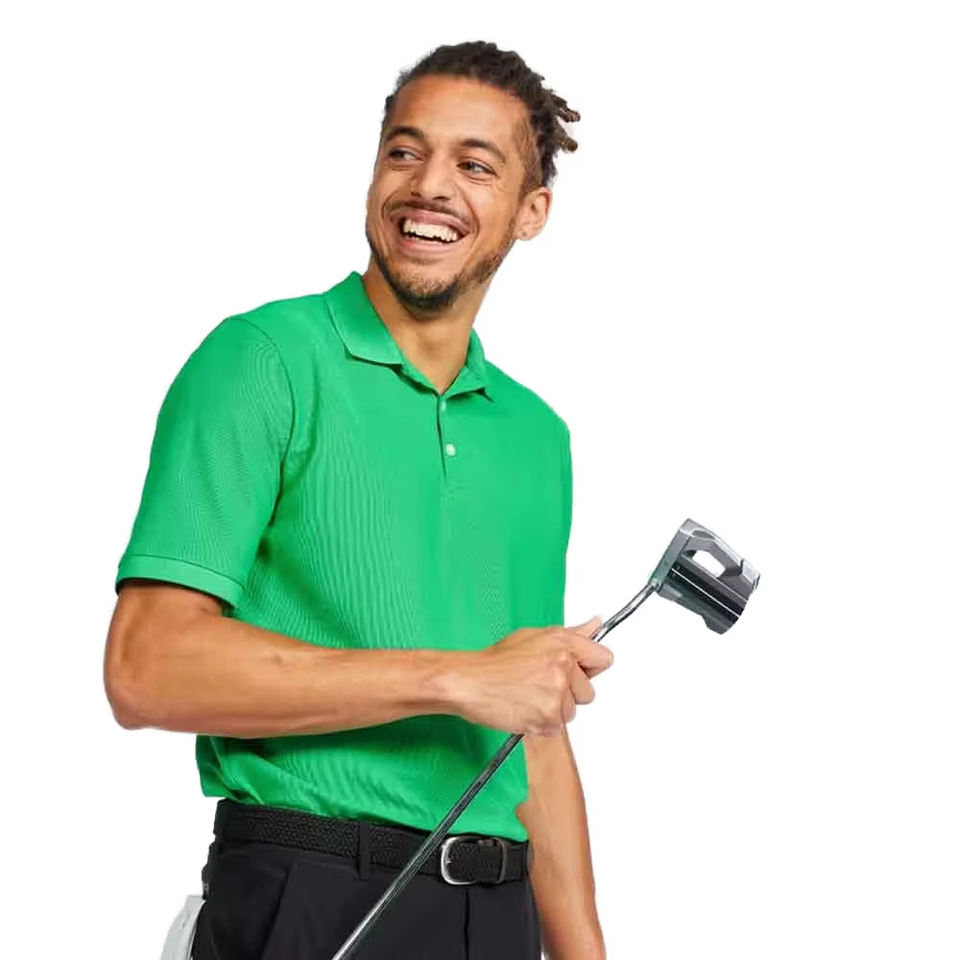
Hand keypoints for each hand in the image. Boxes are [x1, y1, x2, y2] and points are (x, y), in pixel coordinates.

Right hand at [455, 616, 612, 735]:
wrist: (468, 681)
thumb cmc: (495, 661)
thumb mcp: (534, 637)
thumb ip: (571, 634)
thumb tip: (595, 624)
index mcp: (562, 643)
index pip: (602, 659)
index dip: (589, 668)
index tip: (576, 672)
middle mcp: (563, 666)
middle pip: (588, 691)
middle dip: (569, 693)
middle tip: (539, 685)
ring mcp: (556, 693)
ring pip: (572, 711)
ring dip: (554, 710)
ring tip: (528, 696)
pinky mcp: (548, 717)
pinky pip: (557, 727)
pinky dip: (542, 723)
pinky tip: (524, 709)